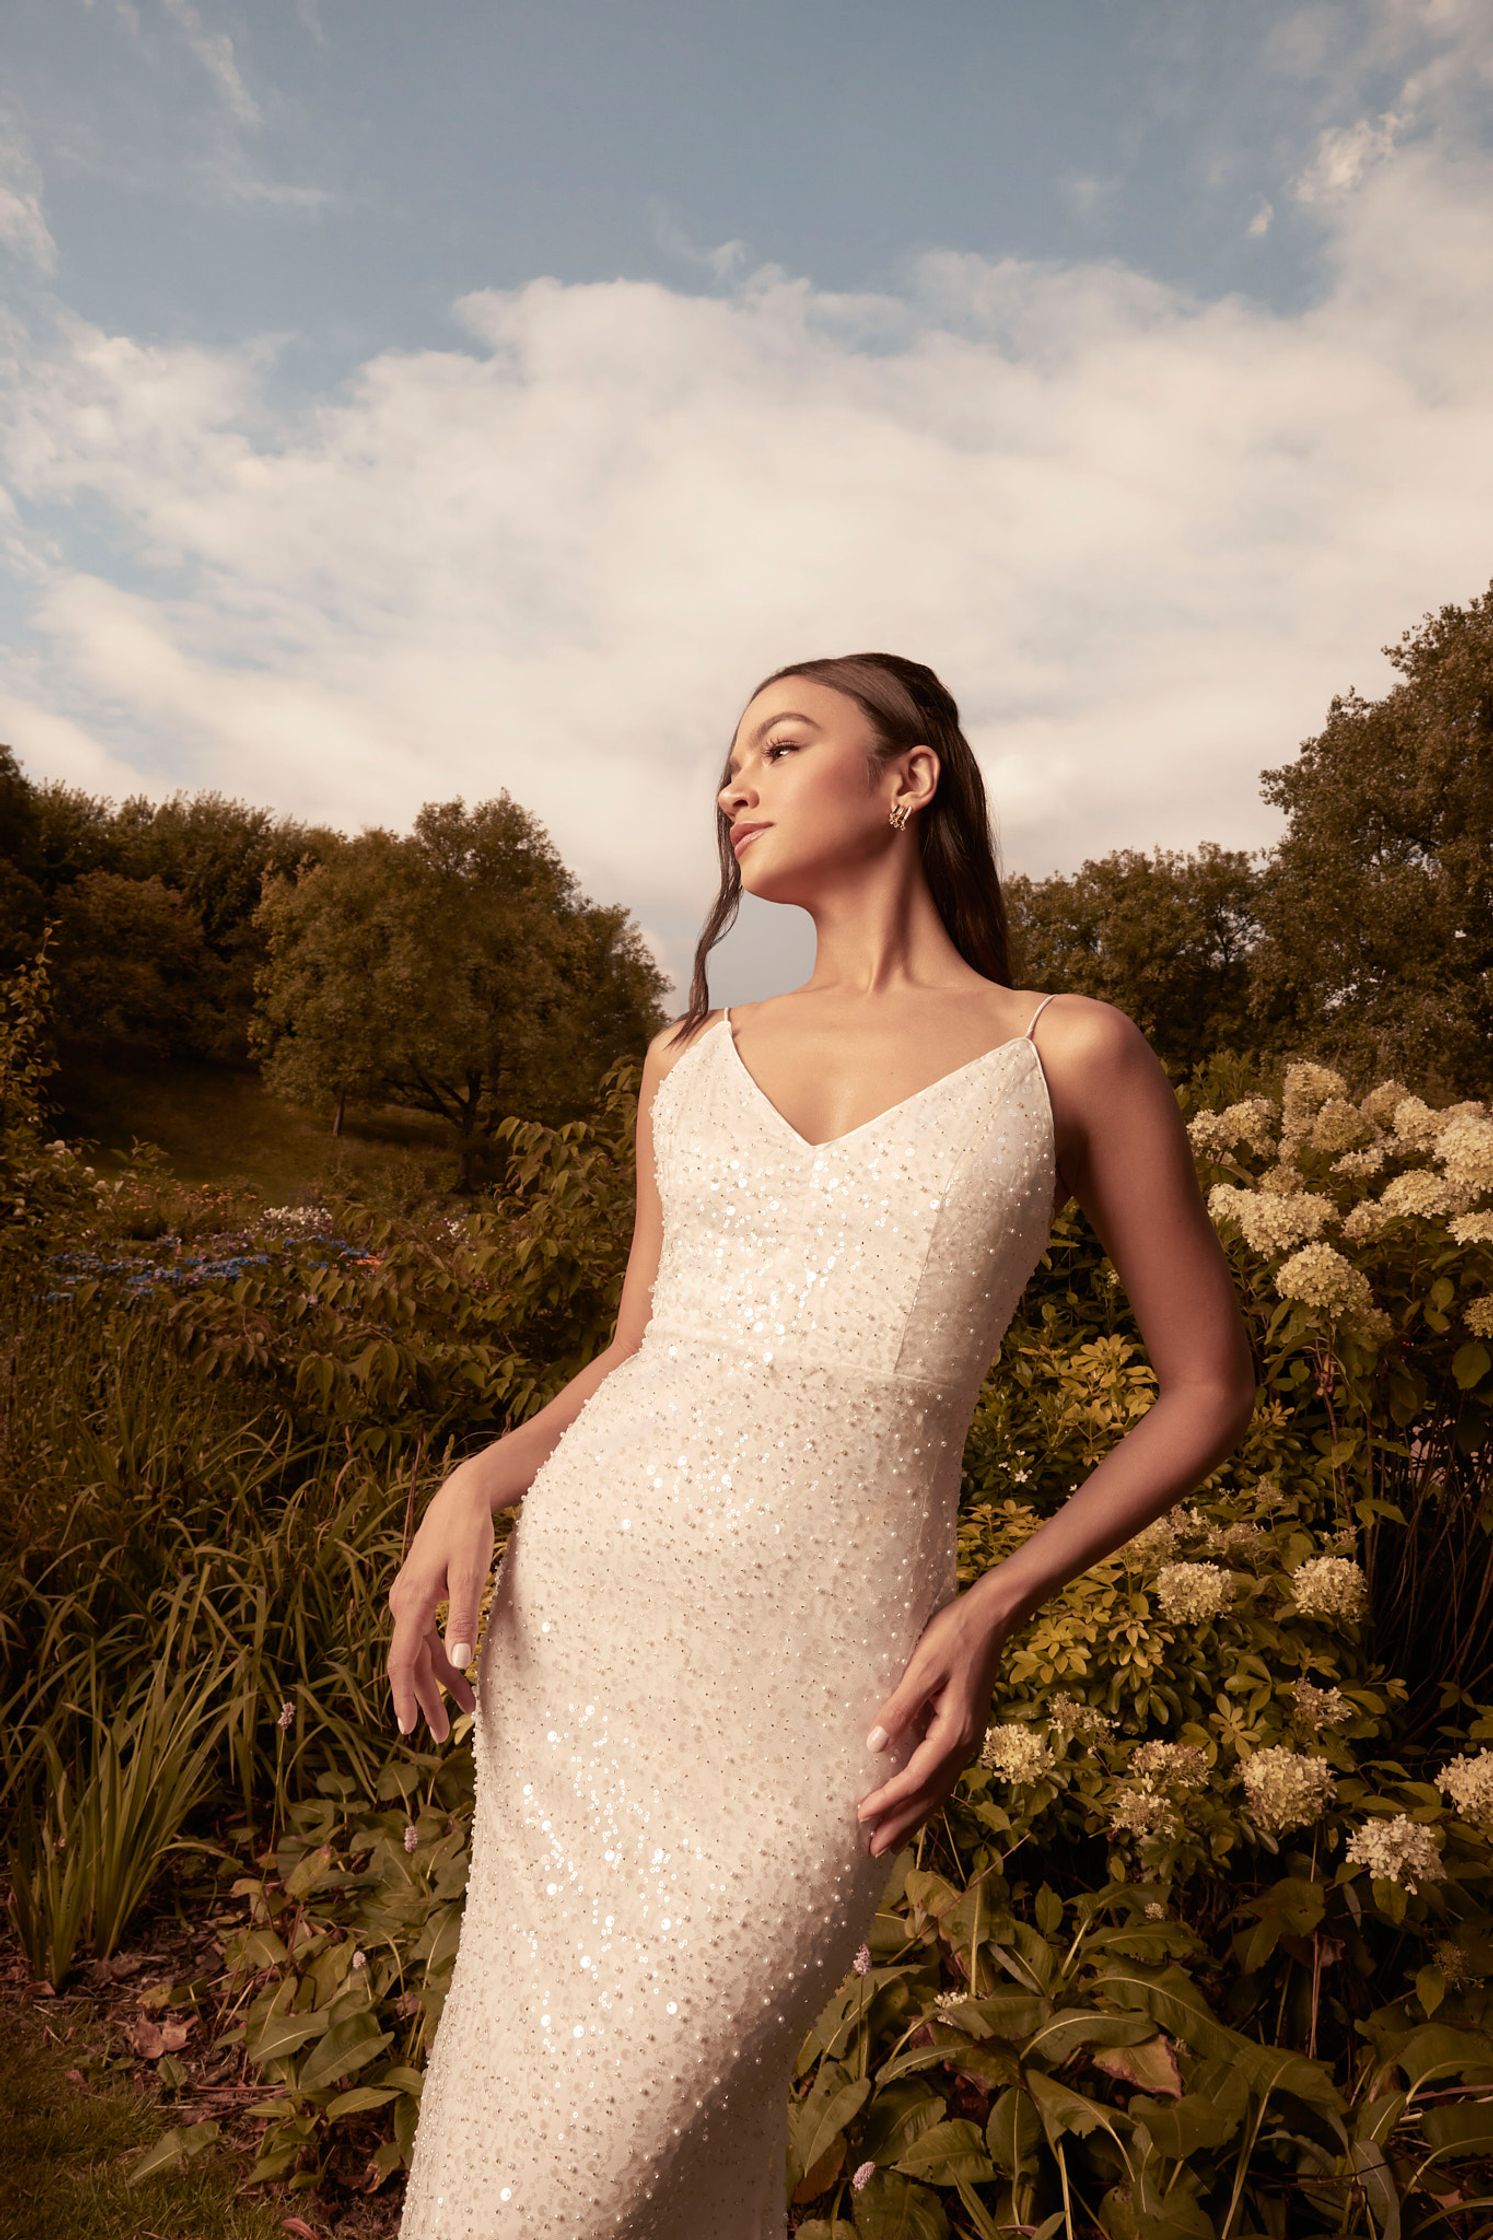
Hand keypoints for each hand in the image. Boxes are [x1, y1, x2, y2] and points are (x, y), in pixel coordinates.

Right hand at [386, 1461, 495, 1742]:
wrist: (462, 1496)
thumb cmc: (467, 1532)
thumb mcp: (471, 1574)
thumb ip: (464, 1619)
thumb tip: (460, 1663)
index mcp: (411, 1603)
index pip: (402, 1661)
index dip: (404, 1697)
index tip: (408, 1729)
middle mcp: (404, 1605)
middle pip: (412, 1664)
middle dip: (427, 1701)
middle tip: (443, 1737)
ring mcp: (411, 1601)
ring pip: (422, 1653)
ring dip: (441, 1683)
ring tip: (466, 1713)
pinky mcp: (423, 1597)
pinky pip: (428, 1637)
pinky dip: (445, 1659)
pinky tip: (462, 1675)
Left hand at [856, 1585, 1019, 1858]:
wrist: (991, 1618)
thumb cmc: (953, 1636)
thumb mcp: (922, 1668)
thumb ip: (899, 1708)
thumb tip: (874, 1747)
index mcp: (954, 1732)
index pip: (916, 1779)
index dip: (888, 1801)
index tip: (860, 1817)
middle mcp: (966, 1744)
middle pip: (931, 1796)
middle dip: (902, 1825)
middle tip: (874, 1852)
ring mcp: (969, 1739)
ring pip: (940, 1790)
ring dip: (915, 1816)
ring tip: (891, 1840)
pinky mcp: (966, 1730)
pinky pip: (944, 1775)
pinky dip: (927, 1796)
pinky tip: (914, 1801)